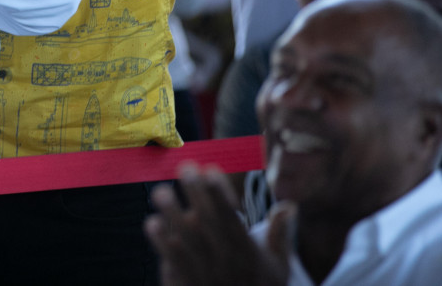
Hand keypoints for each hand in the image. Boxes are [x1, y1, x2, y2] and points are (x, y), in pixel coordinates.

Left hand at [144, 164, 291, 285]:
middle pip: (207, 218)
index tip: (210, 169)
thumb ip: (280, 235)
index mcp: (245, 249)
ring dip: (172, 214)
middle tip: (184, 167)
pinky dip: (161, 242)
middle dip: (195, 191)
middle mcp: (224, 256)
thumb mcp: (278, 267)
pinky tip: (152, 223)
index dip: (220, 191)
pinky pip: (171, 259)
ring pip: (185, 237)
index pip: (231, 215)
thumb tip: (289, 205)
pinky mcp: (186, 281)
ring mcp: (203, 269)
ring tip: (161, 192)